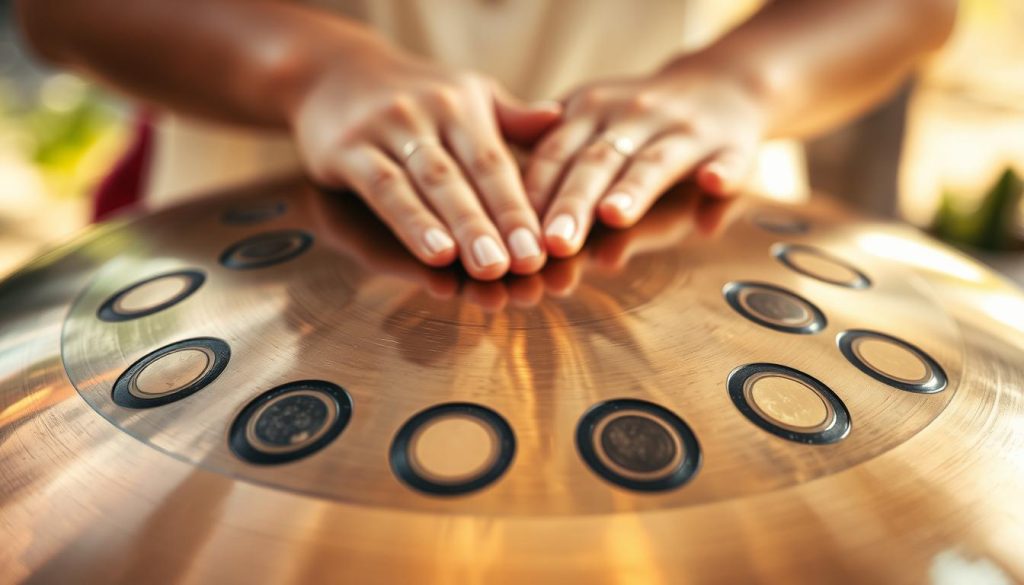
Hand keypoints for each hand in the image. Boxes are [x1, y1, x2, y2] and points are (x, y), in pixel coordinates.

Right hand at [291, 40, 560, 279]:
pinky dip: (412, 223)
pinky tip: (435, 254)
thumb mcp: (463, 94)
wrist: (329, 69)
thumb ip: (508, 118)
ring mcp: (386, 129)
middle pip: (469, 175)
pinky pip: (384, 189)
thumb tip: (558, 119)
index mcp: (462, 104)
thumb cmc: (412, 94)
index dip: (521, 207)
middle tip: (527, 266)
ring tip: (488, 267)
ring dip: (461, 227)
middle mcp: (428, 112)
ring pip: (431, 183)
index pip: (496, 162)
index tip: (546, 249)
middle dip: (499, 223)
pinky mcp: (347, 149)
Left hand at [525, 62, 764, 256]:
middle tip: (555, 243)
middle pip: (597, 162)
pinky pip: (728, 161)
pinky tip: (713, 185)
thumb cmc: (639, 127)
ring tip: (614, 216)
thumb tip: (513, 217)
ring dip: (634, 189)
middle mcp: (633, 116)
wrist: (721, 85)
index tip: (515, 234)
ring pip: (654, 162)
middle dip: (573, 203)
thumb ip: (558, 168)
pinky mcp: (732, 145)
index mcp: (590, 113)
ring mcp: (684, 131)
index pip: (554, 154)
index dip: (534, 193)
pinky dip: (721, 173)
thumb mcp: (591, 128)